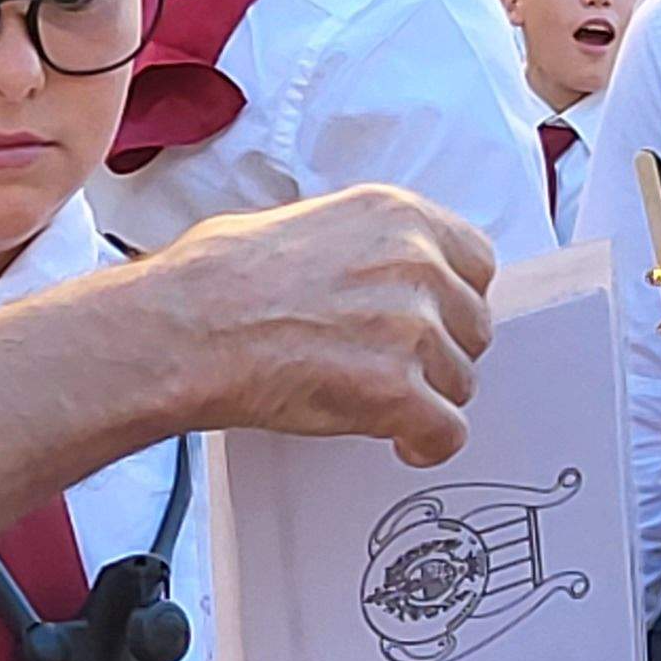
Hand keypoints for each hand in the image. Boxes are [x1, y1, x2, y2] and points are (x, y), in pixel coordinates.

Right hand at [134, 188, 493, 465]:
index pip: (476, 261)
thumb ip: (363, 248)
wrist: (183, 329)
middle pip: (472, 326)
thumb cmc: (215, 281)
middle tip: (393, 368)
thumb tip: (373, 274)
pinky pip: (447, 432)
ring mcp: (410, 328)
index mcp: (395, 216)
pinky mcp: (396, 390)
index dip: (452, 303)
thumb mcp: (304, 224)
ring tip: (375, 402)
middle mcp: (414, 264)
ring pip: (461, 383)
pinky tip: (400, 441)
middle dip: (438, 355)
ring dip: (425, 399)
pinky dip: (425, 444)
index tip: (433, 323)